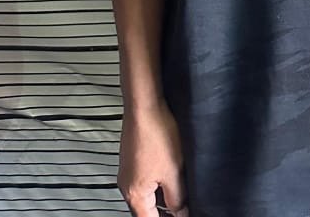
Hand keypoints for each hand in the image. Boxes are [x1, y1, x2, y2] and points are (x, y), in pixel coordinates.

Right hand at [118, 100, 188, 216]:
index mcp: (135, 194)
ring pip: (147, 194)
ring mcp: (128, 171)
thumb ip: (178, 198)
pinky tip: (170, 171)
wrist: (144, 104)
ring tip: (179, 186)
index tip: (179, 215)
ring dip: (162, 195)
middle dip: (164, 210)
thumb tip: (181, 213)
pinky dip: (158, 181)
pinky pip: (145, 179)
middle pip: (147, 209)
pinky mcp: (132, 159)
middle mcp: (127, 185)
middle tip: (182, 204)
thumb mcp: (174, 171)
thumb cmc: (156, 133)